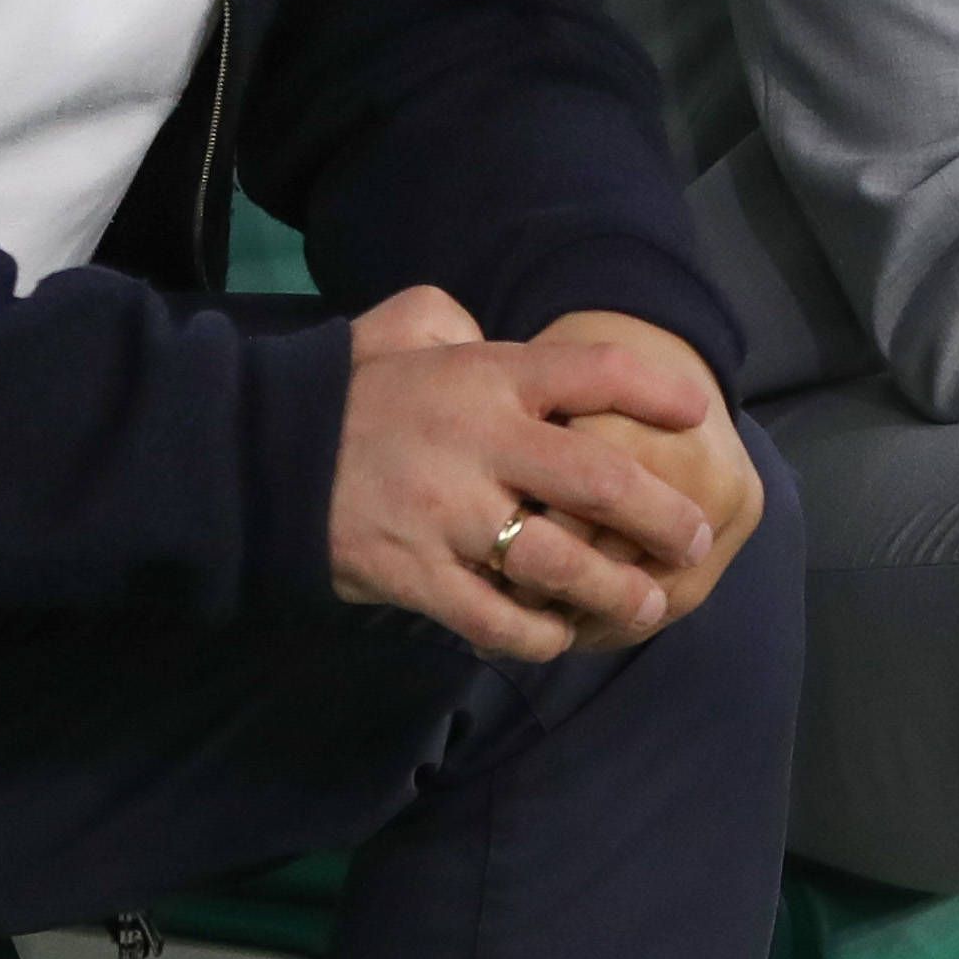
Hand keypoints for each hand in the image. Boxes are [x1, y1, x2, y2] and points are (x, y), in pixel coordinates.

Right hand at [326, 286, 721, 660]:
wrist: (260, 455)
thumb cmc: (350, 390)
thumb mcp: (405, 326)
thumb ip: (460, 323)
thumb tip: (498, 341)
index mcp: (488, 375)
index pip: (594, 371)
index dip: (657, 390)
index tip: (698, 415)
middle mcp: (482, 443)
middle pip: (602, 482)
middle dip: (664, 517)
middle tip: (695, 539)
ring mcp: (451, 515)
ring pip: (562, 563)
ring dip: (618, 592)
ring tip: (649, 605)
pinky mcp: (419, 576)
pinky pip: (498, 620)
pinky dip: (540, 635)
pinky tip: (559, 635)